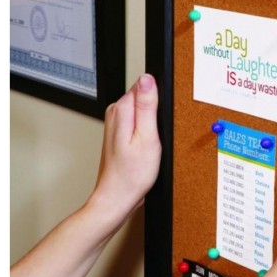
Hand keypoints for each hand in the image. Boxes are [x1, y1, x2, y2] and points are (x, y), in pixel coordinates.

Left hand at [87, 73, 161, 229]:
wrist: (118, 197)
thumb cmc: (132, 174)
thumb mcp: (148, 137)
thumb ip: (148, 106)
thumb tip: (148, 79)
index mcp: (122, 109)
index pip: (145, 85)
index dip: (159, 100)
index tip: (161, 119)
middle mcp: (115, 113)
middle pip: (143, 97)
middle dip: (155, 112)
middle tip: (157, 135)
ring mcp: (116, 123)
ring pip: (141, 110)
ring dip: (151, 123)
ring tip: (151, 143)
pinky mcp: (119, 132)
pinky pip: (138, 121)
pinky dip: (146, 131)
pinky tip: (147, 146)